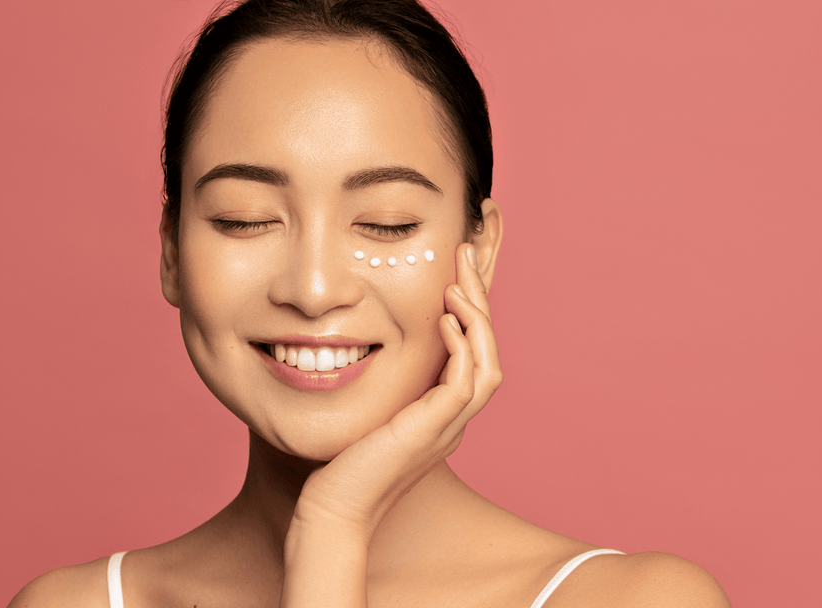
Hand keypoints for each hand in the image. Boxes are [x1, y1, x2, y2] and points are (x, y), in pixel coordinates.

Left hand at [280, 243, 502, 605]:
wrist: (333, 510)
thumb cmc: (339, 464)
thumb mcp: (364, 410)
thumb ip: (376, 382)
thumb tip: (357, 341)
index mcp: (441, 414)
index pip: (471, 353)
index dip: (470, 311)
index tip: (455, 270)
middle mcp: (452, 420)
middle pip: (488, 352)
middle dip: (481, 301)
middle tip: (466, 255)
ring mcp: (447, 429)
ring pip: (488, 366)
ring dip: (478, 319)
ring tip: (460, 281)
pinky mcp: (431, 433)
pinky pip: (465, 384)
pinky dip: (462, 348)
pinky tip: (444, 320)